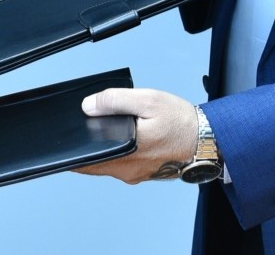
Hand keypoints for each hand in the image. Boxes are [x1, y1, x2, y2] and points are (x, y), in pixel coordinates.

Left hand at [75, 87, 198, 183]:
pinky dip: (118, 152)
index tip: (67, 140)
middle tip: (91, 126)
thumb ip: (115, 101)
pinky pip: (122, 164)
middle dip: (88, 147)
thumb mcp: (147, 101)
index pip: (87, 160)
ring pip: (108, 164)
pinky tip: (125, 137)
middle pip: (95, 163)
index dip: (74, 150)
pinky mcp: (144, 173)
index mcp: (126, 153)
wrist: (207, 139)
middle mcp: (128, 170)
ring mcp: (136, 174)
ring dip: (104, 149)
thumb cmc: (180, 121)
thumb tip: (89, 106)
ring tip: (110, 128)